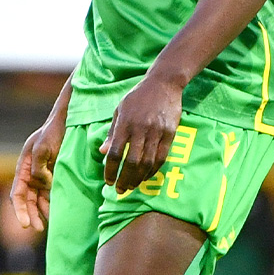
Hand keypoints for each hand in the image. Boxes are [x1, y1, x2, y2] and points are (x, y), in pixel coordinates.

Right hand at [11, 111, 67, 230]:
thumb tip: (43, 184)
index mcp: (23, 167)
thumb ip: (39, 167)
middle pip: (26, 200)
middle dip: (30, 215)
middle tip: (37, 228)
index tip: (24, 224)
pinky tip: (56, 212)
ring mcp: (42, 175)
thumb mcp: (43, 147)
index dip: (20, 210)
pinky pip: (49, 193)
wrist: (68, 122)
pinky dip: (50, 203)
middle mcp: (30, 173)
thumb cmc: (53, 132)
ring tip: (47, 225)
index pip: (17, 194)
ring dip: (40, 212)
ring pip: (37, 198)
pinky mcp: (54, 174)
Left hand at [102, 75, 183, 191]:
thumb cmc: (138, 97)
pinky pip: (162, 156)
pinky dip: (154, 169)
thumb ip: (112, 133)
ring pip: (147, 162)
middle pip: (132, 161)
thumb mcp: (120, 110)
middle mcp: (141, 129)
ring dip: (139, 178)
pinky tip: (147, 176)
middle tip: (120, 190)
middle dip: (125, 179)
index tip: (108, 181)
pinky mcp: (170, 133)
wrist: (164, 84)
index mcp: (125, 124)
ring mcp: (157, 132)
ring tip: (132, 186)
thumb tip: (102, 152)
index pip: (115, 153)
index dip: (110, 170)